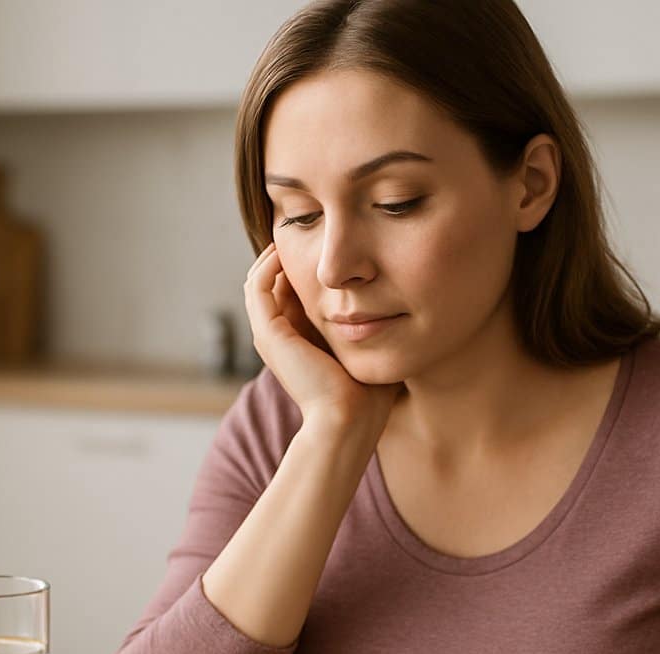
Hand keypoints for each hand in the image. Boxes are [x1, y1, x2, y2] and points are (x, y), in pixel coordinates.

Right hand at [243, 242, 399, 431]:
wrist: (348, 420)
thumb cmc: (367, 393)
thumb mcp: (371, 346)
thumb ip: (375, 324)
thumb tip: (401, 301)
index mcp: (300, 339)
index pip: (294, 291)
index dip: (306, 264)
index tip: (328, 242)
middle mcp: (280, 336)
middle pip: (275, 282)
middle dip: (289, 253)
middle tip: (309, 227)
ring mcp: (269, 335)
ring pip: (260, 280)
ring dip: (274, 253)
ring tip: (294, 229)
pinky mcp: (268, 333)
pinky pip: (258, 286)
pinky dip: (269, 263)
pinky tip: (288, 247)